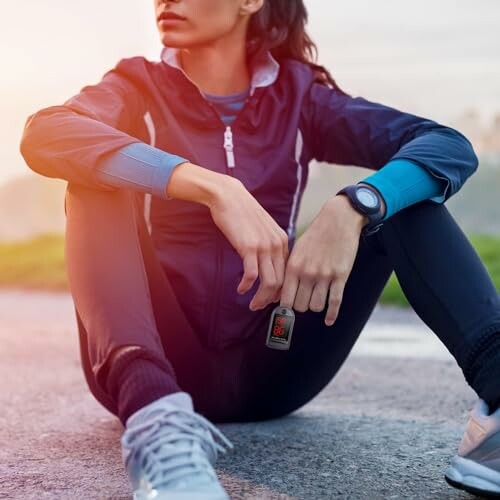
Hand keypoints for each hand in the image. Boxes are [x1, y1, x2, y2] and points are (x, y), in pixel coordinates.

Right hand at [207, 177, 288, 310]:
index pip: (288, 273)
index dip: (281, 290)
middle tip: (261, 306)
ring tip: (252, 305)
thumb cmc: (243, 212)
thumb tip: (268, 264)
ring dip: (261, 298)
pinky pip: (251, 275)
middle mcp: (277, 245)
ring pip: (270, 282)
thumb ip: (269, 244)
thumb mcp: (263, 228)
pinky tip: (240, 289)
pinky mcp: (248, 247)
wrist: (229, 196)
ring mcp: (264, 246)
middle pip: (281, 281)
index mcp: (283, 241)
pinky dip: (246, 286)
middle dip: (272, 299)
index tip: (272, 299)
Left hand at [279, 195, 367, 325]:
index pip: (285, 298)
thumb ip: (290, 271)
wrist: (338, 221)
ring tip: (317, 299)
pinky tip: (329, 321)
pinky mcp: (340, 276)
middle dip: (301, 307)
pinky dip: (331, 315)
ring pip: (316, 306)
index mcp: (293, 266)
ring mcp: (324, 275)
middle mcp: (307, 273)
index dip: (285, 307)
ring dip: (316, 306)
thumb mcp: (297, 251)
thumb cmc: (315, 236)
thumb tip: (282, 293)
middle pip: (300, 306)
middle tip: (305, 300)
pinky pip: (335, 302)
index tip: (288, 308)